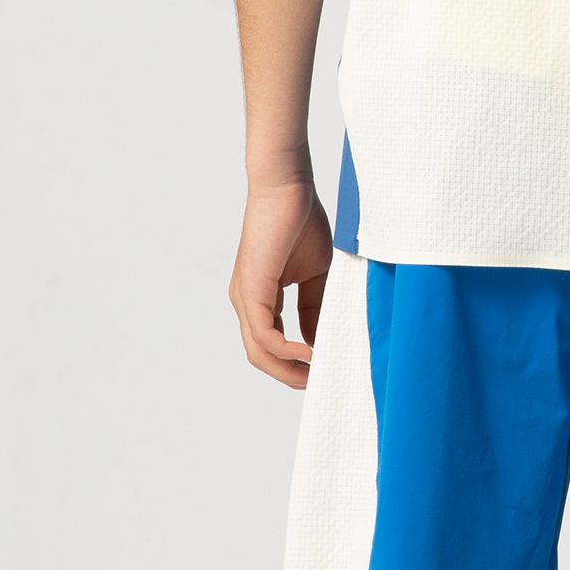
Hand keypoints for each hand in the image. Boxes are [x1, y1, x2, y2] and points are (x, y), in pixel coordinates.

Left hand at [229, 176, 332, 388]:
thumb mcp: (315, 274)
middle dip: (291, 376)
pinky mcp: (251, 290)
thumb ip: (315, 308)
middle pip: (261, 357)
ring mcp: (245, 298)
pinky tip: (309, 353)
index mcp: (260, 297)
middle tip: (321, 382)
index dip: (297, 362)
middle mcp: (247, 302)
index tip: (325, 368)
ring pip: (259, 353)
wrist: (287, 187)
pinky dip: (286, 351)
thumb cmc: (300, 220)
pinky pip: (263, 336)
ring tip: (317, 373)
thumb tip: (319, 343)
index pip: (272, 344)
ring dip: (288, 370)